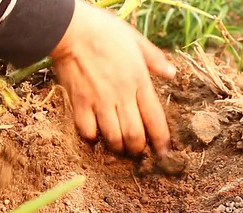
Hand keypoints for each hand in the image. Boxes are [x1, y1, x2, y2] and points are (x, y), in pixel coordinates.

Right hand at [49, 0, 175, 156]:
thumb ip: (154, 59)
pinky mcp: (79, 103)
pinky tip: (94, 134)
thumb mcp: (135, 39)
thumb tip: (172, 73)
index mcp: (139, 81)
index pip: (155, 119)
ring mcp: (99, 101)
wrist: (70, 29)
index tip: (164, 153)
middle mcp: (122, 95)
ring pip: (113, 137)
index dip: (161, 140)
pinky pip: (87, 131)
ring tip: (119, 147)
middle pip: (134, 135)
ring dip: (118, 147)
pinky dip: (92, 137)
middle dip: (138, 149)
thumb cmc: (103, 30)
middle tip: (137, 151)